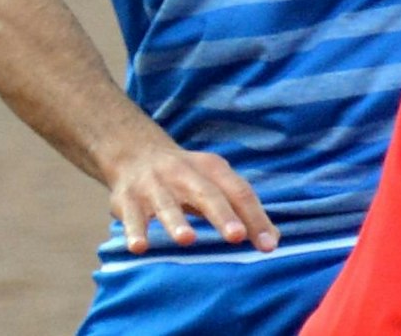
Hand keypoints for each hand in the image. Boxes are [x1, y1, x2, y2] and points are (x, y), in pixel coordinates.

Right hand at [106, 141, 279, 254]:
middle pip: (207, 194)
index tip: (268, 245)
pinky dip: (134, 231)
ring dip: (176, 221)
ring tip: (187, 239)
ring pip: (167, 204)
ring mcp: (155, 185)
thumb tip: (272, 242)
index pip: (239, 192)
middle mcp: (184, 174)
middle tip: (237, 236)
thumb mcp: (216, 185)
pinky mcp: (128, 199)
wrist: (135, 153)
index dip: (255, 218)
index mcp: (212, 169)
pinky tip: (139, 247)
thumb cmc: (187, 178)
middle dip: (222, 215)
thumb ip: (243, 211)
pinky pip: (131, 216)